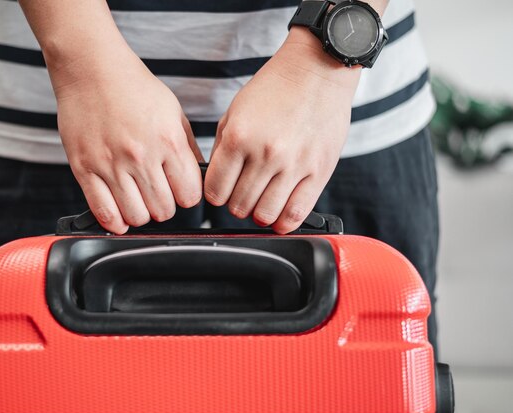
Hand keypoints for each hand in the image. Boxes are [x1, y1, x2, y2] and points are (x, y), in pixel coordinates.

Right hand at [54, 54, 203, 233]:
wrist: (91, 70)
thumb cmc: (133, 87)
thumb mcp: (173, 112)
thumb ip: (187, 148)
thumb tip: (197, 178)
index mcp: (168, 141)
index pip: (189, 195)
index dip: (187, 197)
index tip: (180, 191)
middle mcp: (141, 156)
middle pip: (164, 211)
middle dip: (165, 206)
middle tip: (158, 194)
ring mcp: (110, 164)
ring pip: (136, 217)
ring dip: (141, 214)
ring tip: (138, 199)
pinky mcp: (85, 169)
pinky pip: (103, 212)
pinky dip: (115, 221)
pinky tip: (120, 213)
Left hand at [204, 32, 359, 233]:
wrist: (316, 70)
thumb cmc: (275, 88)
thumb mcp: (235, 112)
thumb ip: (222, 149)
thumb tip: (216, 183)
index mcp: (239, 137)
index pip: (215, 190)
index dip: (215, 195)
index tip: (221, 191)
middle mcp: (265, 153)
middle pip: (238, 205)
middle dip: (235, 204)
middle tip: (242, 194)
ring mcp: (294, 165)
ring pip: (265, 214)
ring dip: (258, 214)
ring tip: (260, 202)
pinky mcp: (318, 171)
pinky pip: (297, 213)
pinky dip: (283, 222)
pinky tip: (279, 217)